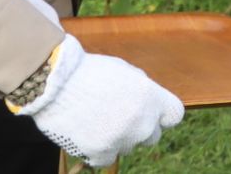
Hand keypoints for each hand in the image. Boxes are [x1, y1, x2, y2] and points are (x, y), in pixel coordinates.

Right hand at [17, 36, 183, 165]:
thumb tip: (150, 106)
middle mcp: (142, 121)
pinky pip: (107, 158)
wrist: (56, 83)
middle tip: (119, 117)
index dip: (162, 115)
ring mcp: (122, 139)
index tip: (151, 113)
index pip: (174, 115)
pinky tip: (88, 134)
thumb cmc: (91, 73)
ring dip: (119, 138)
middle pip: (152, 135)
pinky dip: (99, 150)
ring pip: (129, 146)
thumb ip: (144, 92)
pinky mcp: (100, 152)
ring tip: (97, 120)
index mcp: (152, 97)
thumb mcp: (127, 73)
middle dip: (140, 128)